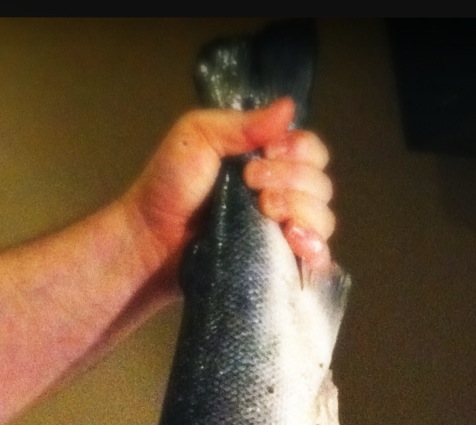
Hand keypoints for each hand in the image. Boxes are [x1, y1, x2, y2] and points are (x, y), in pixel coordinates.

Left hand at [127, 97, 335, 286]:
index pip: (311, 151)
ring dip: (301, 210)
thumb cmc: (169, 185)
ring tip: (266, 212)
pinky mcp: (278, 265)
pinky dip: (315, 248)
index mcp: (268, 161)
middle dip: (293, 180)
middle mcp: (282, 195)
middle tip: (252, 185)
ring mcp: (281, 233)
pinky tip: (294, 240)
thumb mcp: (198, 136)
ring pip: (323, 219)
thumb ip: (242, 124)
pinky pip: (317, 259)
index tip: (266, 155)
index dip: (299, 151)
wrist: (152, 239)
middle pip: (321, 185)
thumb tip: (290, 107)